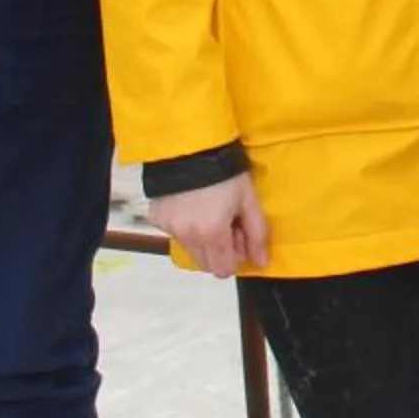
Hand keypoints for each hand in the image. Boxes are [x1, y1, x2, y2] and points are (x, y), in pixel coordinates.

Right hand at [151, 172, 269, 278]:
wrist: (191, 147)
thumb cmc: (227, 173)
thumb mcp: (248, 200)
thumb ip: (257, 234)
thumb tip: (262, 262)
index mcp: (212, 234)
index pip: (223, 270)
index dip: (235, 256)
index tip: (238, 235)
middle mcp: (187, 237)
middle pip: (206, 264)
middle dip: (219, 251)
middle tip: (226, 223)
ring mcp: (169, 228)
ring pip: (190, 250)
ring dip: (202, 240)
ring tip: (209, 211)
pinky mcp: (156, 218)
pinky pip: (174, 233)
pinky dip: (185, 226)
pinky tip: (191, 205)